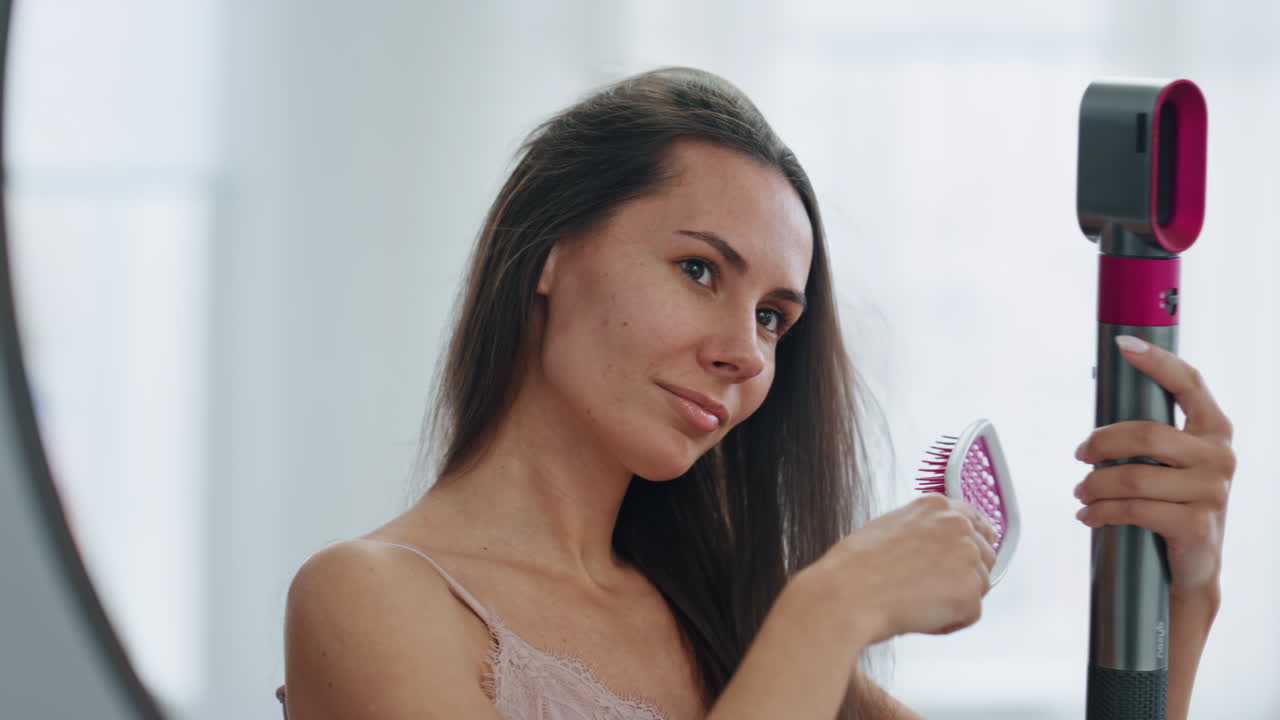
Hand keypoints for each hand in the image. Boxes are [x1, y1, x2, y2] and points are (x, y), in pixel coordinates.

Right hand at [814, 493, 997, 644]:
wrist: (847, 594)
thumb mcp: (890, 529)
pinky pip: (971, 614)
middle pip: (984, 556)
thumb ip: (922, 531)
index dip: (972, 544)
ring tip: (916, 601)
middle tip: (930, 590)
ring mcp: (967, 557)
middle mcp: (957, 525)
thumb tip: (934, 549)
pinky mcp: (970, 591)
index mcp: (936, 506)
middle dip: (963, 576)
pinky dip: (949, 622)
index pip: (975, 521)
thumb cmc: (855, 568)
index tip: (968, 558)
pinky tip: (920, 615)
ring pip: (979, 587)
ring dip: (955, 600)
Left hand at [1073, 335, 1234, 598]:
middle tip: (1080, 456)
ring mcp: (1212, 491)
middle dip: (1100, 443)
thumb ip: (1149, 437)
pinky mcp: (1198, 525)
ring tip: (1082, 493)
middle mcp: (1219, 456)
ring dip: (1094, 485)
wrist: (1192, 568)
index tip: (1124, 345)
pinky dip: (1102, 512)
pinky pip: (1135, 509)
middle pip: (1145, 434)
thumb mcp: (1169, 464)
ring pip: (1133, 476)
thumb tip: (1101, 416)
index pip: (1189, 383)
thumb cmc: (1171, 505)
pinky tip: (1090, 516)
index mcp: (1213, 431)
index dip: (1157, 361)